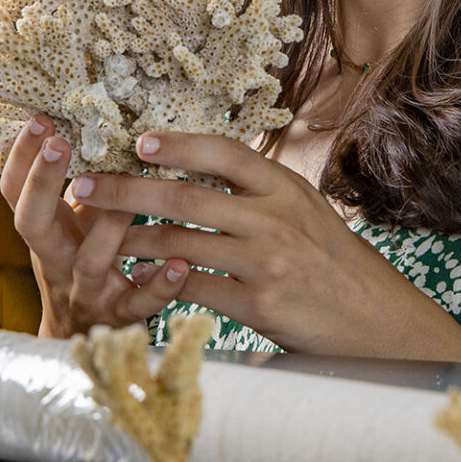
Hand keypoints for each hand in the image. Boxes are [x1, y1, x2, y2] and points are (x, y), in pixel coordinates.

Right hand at [0, 113, 191, 338]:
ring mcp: (88, 291)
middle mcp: (57, 262)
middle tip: (57, 145)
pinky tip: (181, 266)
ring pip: (90, 262)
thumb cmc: (83, 265)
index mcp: (45, 234)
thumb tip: (97, 124)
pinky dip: (160, 286)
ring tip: (129, 201)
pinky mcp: (123, 318)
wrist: (82, 341)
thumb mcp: (70, 229)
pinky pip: (139, 304)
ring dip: (108, 228)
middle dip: (41, 184)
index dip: (20, 159)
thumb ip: (80, 190)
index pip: (16, 194)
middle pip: (33, 225)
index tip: (38, 119)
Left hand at [64, 132, 460, 362]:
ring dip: (129, 239)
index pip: (225, 152)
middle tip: (84, 186)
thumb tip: (200, 164)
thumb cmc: (331, 263)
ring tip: (94, 238)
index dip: (179, 144)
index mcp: (284, 187)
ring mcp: (265, 262)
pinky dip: (156, 285)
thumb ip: (258, 191)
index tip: (139, 140)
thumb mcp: (303, 211)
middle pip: (185, 196)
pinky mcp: (257, 305)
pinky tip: (131, 282)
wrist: (376, 321)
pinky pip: (192, 289)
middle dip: (126, 190)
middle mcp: (274, 218)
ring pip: (179, 243)